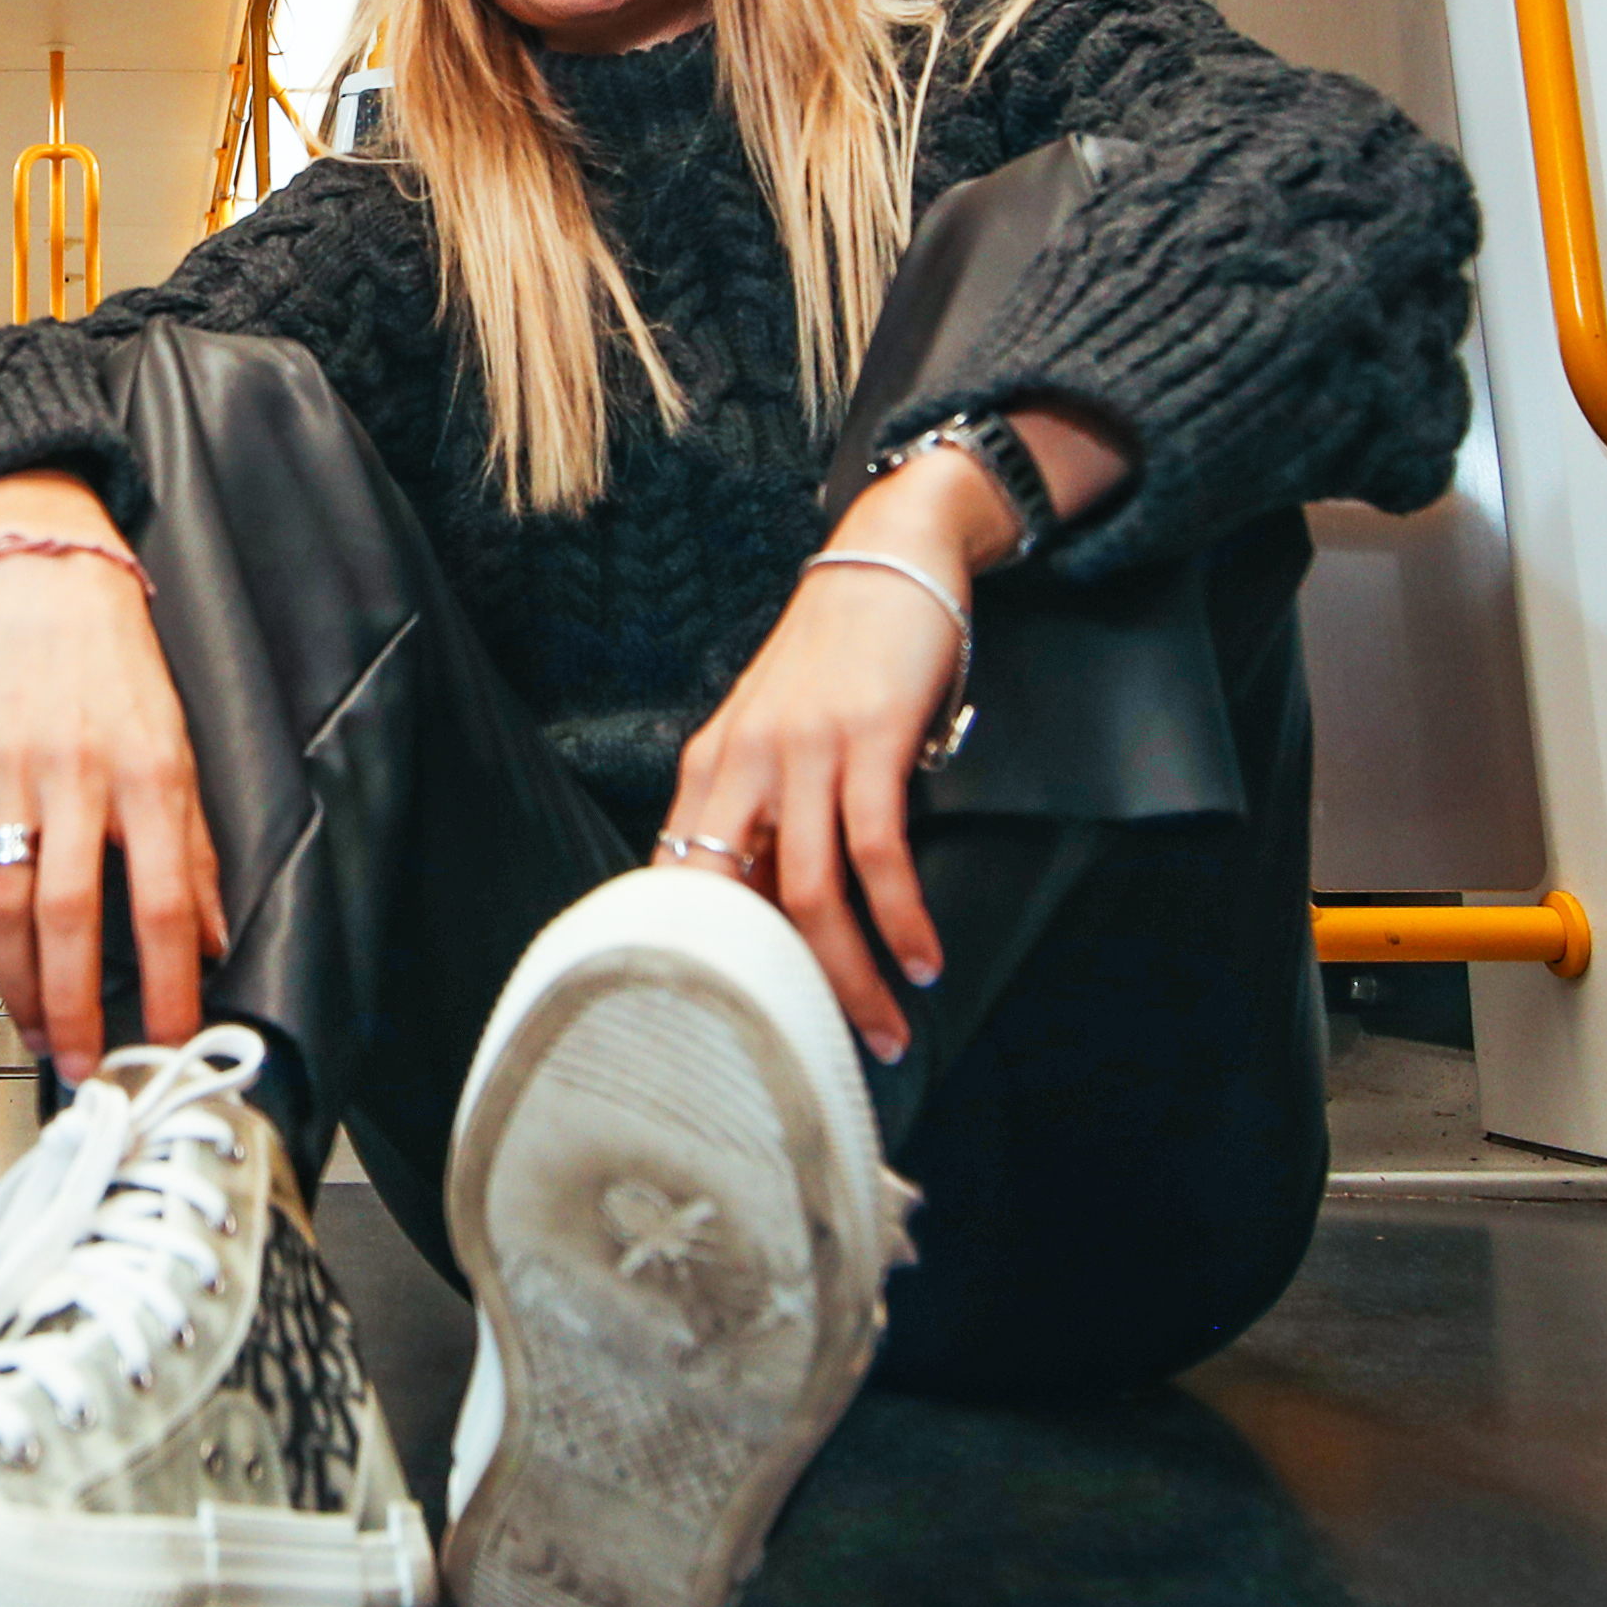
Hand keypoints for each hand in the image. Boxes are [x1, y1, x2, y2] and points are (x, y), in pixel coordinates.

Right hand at [0, 475, 224, 1073]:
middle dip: (75, 1006)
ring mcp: (13, 774)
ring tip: (36, 1032)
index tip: (170, 1037)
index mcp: (150, 778)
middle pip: (71, 916)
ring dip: (16, 983)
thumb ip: (194, 851)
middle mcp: (81, 778)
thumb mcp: (182, 754)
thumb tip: (213, 940)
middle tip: (85, 1064)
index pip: (164, 903)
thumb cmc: (122, 671)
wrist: (53, 585)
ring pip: (4, 901)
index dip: (168, 982)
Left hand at [659, 541, 966, 1065]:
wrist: (888, 554)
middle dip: (781, 991)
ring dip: (853, 973)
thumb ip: (768, 810)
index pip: (683, 883)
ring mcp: (803, 750)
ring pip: (812, 890)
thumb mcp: (780, 732)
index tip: (732, 1025)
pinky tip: (923, 958)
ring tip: (887, 1029)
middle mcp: (743, 762)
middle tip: (817, 1052)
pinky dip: (901, 915)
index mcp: (711, 767)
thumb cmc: (839, 657)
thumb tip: (773, 909)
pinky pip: (877, 850)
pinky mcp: (866, 738)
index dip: (703, 961)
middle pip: (741, 905)